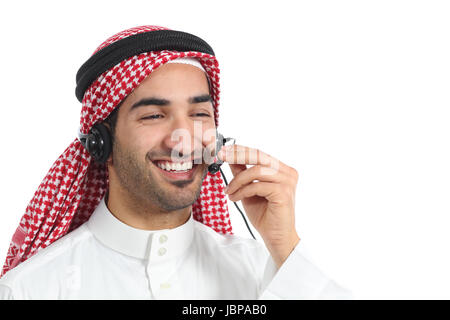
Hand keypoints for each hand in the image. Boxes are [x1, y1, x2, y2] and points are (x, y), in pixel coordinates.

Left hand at [217, 144, 299, 268]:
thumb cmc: (264, 214)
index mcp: (282, 169)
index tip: (223, 150)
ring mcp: (287, 182)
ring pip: (256, 170)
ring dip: (238, 180)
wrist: (275, 237)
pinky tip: (234, 198)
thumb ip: (243, 173)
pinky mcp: (283, 192)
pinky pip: (257, 185)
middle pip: (259, 156)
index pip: (259, 153)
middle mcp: (287, 173)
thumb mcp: (248, 189)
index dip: (240, 150)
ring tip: (229, 191)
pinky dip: (242, 191)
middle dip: (238, 155)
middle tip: (222, 156)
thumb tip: (230, 157)